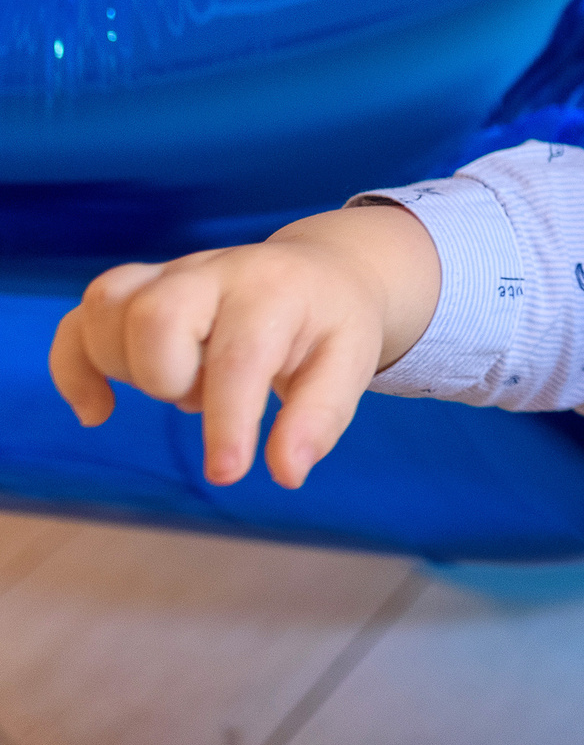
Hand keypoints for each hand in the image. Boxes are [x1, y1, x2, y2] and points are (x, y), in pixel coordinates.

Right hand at [47, 204, 439, 488]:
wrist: (322, 272)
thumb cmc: (332, 326)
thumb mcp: (350, 366)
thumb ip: (320, 418)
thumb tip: (286, 473)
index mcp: (274, 290)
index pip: (238, 356)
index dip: (226, 421)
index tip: (228, 473)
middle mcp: (214, 272)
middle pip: (153, 317)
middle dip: (169, 379)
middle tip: (206, 396)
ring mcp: (168, 275)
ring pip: (106, 309)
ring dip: (127, 369)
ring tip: (182, 385)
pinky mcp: (137, 291)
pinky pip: (78, 321)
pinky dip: (73, 368)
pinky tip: (98, 411)